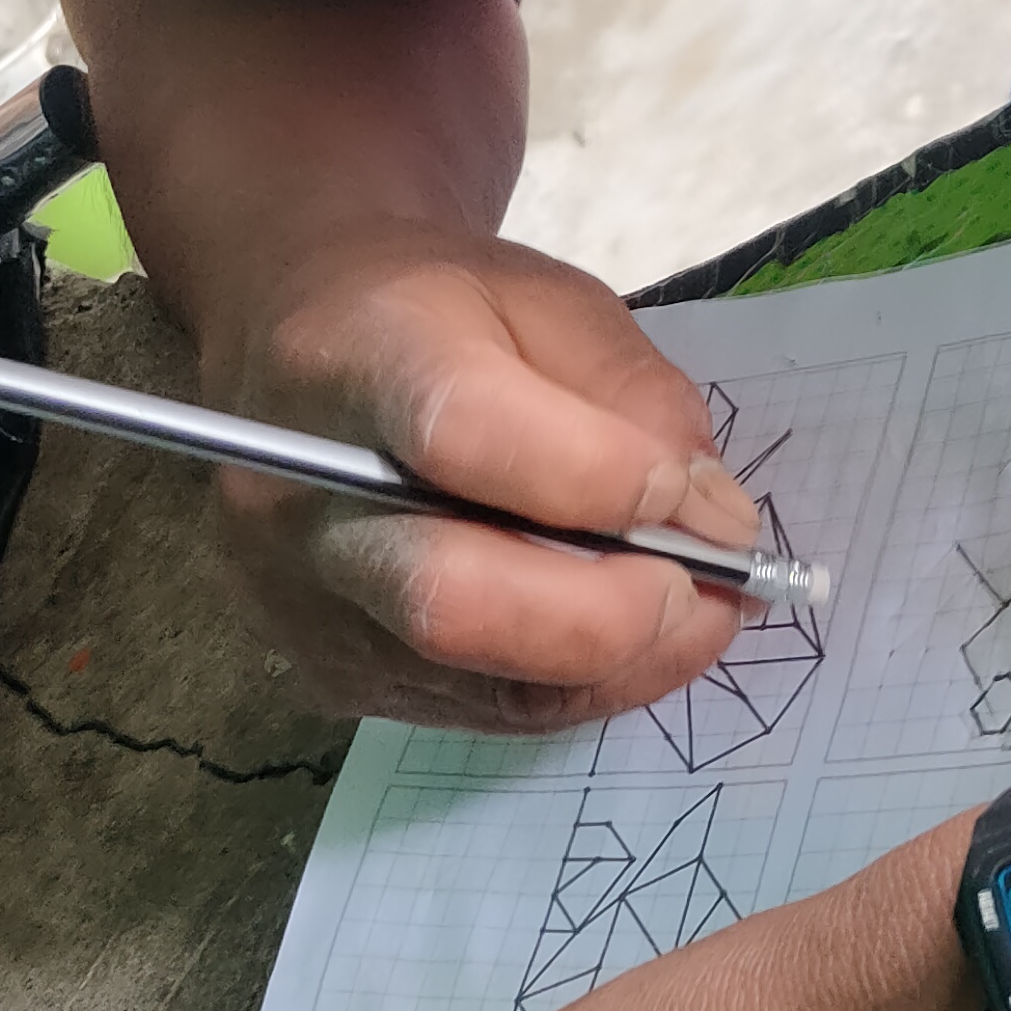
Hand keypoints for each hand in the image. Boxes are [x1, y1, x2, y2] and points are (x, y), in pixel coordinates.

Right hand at [207, 223, 762, 732]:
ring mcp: (300, 604)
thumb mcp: (544, 299)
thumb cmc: (436, 317)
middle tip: (714, 588)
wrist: (302, 359)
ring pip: (479, 681)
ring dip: (620, 661)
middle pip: (447, 599)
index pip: (459, 432)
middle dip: (612, 613)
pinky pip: (480, 711)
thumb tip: (709, 517)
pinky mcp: (329, 674)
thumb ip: (629, 392)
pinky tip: (628, 634)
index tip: (698, 495)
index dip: (596, 476)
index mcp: (344, 360)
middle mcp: (295, 498)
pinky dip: (579, 683)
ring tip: (699, 612)